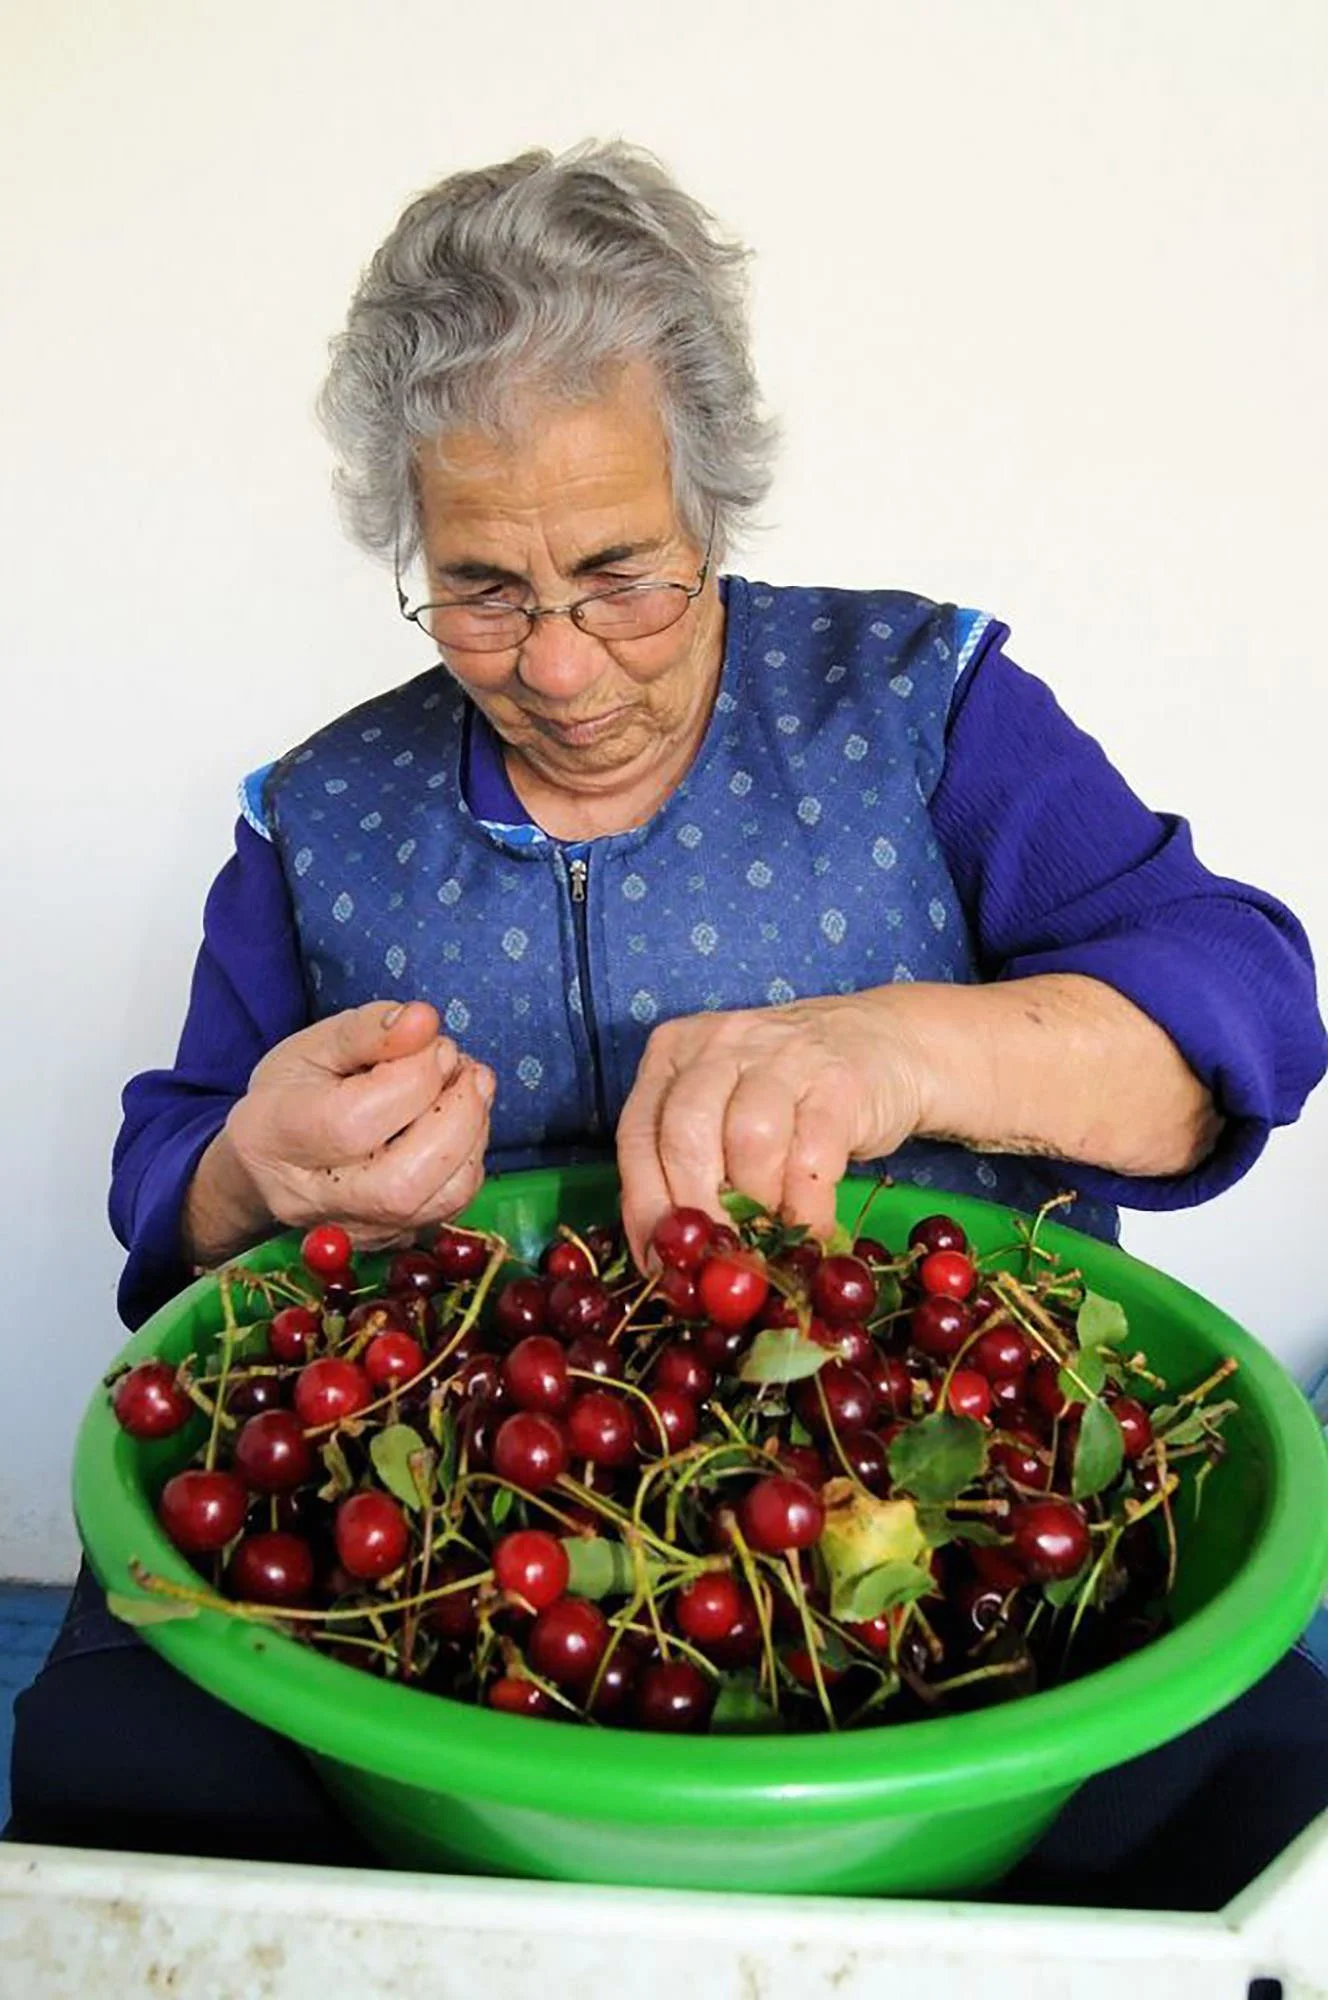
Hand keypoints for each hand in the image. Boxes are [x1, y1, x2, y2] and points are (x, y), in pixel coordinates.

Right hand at [187, 1000, 494, 1258]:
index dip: (412, 1076)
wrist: (271, 1166)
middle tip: (463, 1066)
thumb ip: (368, 1030)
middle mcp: (314, 1198)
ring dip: (474, 1133)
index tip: (431, 1042)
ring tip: (467, 1086)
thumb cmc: (292, 1096)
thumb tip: (424, 1020)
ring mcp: (357, 1228)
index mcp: (276, 1136)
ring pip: (442, 1198)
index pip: (354, 1123)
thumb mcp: (313, 1047)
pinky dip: (471, 1155)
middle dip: (456, 1114)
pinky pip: (454, 1204)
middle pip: (403, 1180)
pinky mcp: (394, 1238)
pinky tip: (459, 1119)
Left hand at [615, 995, 924, 1268]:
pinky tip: (811, 1229)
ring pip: (747, 1142)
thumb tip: (669, 1257)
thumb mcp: (725, 1108)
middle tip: (719, 1259)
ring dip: (756, 1206)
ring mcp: (781, 1056)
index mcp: (674, 1054)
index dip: (644, 1209)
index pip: (637, 1135)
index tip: (661, 1264)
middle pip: (686, 1137)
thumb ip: (691, 1164)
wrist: (884, 1043)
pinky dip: (806, 1208)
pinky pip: (811, 1156)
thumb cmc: (787, 1095)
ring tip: (769, 1237)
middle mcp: (720, 1045)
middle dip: (699, 1214)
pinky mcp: (837, 1081)